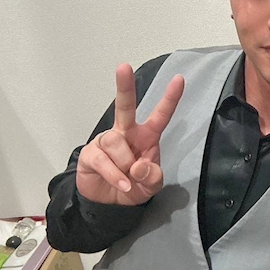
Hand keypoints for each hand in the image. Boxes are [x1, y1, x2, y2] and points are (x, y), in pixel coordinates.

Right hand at [76, 64, 184, 205]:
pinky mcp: (91, 154)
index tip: (179, 79)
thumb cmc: (135, 185)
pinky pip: (103, 160)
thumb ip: (152, 176)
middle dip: (124, 86)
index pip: (160, 115)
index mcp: (146, 136)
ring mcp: (107, 142)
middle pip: (125, 106)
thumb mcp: (152, 185)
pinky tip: (122, 182)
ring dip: (124, 164)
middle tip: (123, 66)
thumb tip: (138, 165)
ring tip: (128, 179)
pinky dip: (114, 174)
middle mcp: (126, 133)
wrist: (109, 203)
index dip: (170, 99)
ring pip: (115, 143)